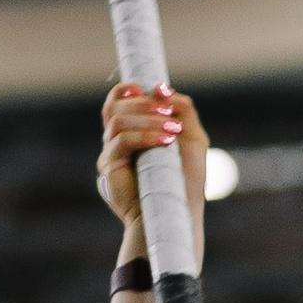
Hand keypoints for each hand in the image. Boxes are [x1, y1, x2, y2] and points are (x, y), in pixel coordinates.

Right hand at [101, 81, 207, 243]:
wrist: (177, 214)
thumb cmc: (185, 181)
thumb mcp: (192, 139)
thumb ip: (182, 109)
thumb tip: (162, 87)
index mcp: (134, 130)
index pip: (119, 100)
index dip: (129, 89)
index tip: (150, 90)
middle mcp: (118, 139)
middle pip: (115, 105)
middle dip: (145, 105)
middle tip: (169, 114)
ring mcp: (111, 152)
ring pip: (118, 120)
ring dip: (148, 120)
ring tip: (172, 131)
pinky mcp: (109, 167)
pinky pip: (121, 140)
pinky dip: (144, 136)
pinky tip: (165, 142)